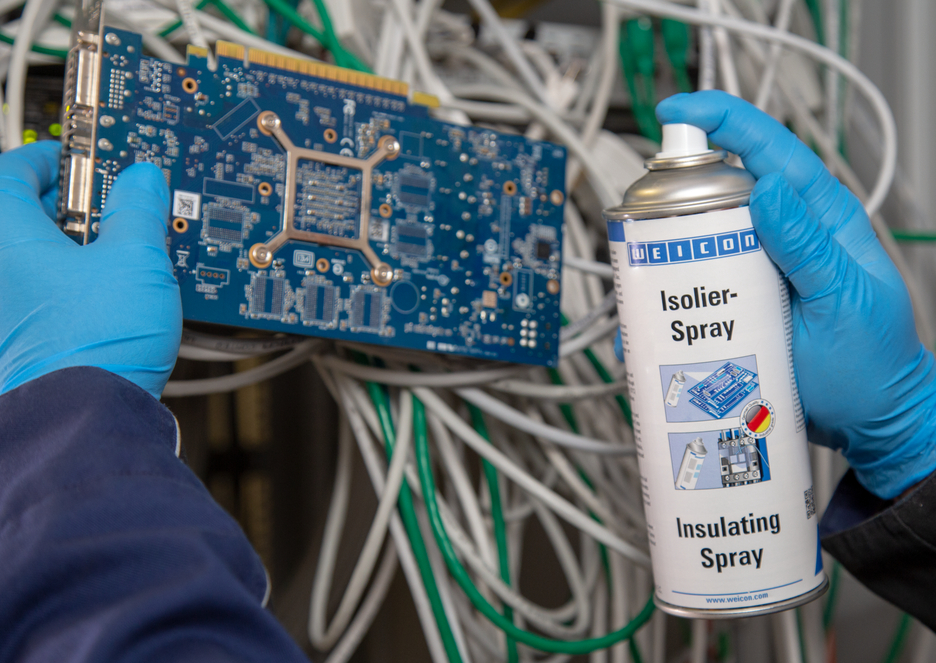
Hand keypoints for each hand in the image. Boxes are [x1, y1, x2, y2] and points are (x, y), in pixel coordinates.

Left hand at [0, 142, 181, 398]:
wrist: (81, 422)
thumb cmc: (95, 344)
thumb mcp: (137, 262)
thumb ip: (138, 210)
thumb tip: (141, 180)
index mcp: (4, 235)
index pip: (12, 170)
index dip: (49, 159)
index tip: (78, 162)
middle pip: (17, 217)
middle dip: (61, 207)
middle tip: (104, 209)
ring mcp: (1, 314)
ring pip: (25, 262)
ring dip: (63, 250)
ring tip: (111, 258)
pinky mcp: (13, 345)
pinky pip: (29, 300)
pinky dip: (58, 290)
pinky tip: (100, 303)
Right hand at [614, 90, 935, 498]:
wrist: (867, 420)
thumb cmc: (871, 363)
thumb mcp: (845, 301)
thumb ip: (808, 246)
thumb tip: (769, 185)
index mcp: (818, 218)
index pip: (769, 149)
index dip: (721, 120)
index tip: (675, 113)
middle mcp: (781, 237)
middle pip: (719, 191)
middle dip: (675, 193)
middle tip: (645, 215)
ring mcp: (756, 270)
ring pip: (698, 240)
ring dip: (663, 253)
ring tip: (642, 279)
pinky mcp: (737, 303)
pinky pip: (694, 288)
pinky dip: (666, 301)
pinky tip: (650, 323)